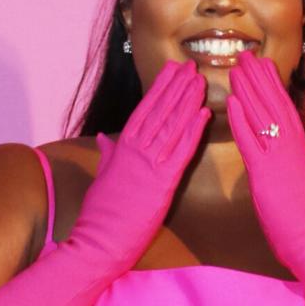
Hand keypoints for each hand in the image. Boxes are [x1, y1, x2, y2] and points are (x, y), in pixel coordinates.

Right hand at [73, 59, 211, 265]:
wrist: (100, 239)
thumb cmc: (100, 213)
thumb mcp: (102, 177)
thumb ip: (107, 154)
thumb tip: (103, 137)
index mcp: (122, 148)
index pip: (144, 109)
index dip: (160, 88)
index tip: (171, 70)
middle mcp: (136, 151)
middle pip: (160, 111)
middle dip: (177, 87)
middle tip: (191, 66)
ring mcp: (149, 165)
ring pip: (172, 126)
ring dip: (188, 101)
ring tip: (200, 81)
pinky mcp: (162, 182)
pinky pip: (182, 152)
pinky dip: (194, 131)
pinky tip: (204, 114)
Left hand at [226, 47, 304, 269]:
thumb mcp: (300, 191)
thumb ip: (288, 174)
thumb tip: (278, 170)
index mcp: (299, 154)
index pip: (284, 113)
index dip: (273, 88)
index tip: (264, 68)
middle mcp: (291, 151)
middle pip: (273, 106)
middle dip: (259, 79)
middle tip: (247, 56)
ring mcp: (279, 160)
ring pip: (263, 116)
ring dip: (249, 89)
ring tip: (238, 66)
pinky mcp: (267, 174)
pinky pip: (251, 141)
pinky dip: (241, 120)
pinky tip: (231, 101)